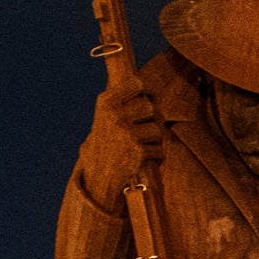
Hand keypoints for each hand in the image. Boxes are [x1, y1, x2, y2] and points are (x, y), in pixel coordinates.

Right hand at [81, 84, 163, 208]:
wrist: (100, 173)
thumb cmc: (107, 142)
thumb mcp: (107, 116)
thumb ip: (124, 102)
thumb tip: (148, 91)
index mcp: (107, 102)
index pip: (136, 85)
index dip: (149, 90)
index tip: (152, 96)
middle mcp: (116, 115)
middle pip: (150, 108)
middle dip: (155, 119)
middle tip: (151, 128)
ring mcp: (127, 133)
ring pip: (157, 130)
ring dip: (156, 140)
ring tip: (146, 146)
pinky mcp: (138, 151)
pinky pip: (159, 150)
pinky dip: (157, 157)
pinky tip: (148, 160)